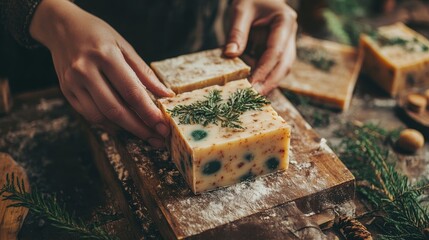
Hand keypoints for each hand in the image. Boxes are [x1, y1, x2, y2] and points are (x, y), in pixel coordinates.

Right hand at [30, 0, 174, 147]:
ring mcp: (73, 83)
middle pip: (115, 109)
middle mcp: (86, 71)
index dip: (148, 112)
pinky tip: (123, 124)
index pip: (131, 91)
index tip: (162, 126)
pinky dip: (108, 123)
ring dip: (124, 129)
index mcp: (105, 55)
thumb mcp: (124, 46)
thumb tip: (165, 94)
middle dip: (139, 128)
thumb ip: (144, 72)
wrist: (61, 27)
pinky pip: (89, 115)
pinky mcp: (66, 91)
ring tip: (143, 133)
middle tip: (157, 138)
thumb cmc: (98, 34)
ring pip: (100, 117)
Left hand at [224, 0, 296, 94]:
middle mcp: (290, 35)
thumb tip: (230, 54)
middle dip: (270, 82)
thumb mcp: (240, 10)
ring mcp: (287, 44)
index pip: (276, 51)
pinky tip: (252, 85)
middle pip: (284, 64)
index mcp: (285, 21)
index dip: (264, 69)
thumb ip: (237, 32)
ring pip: (282, 69)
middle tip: (254, 95)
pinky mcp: (279, 51)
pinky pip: (274, 68)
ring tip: (252, 94)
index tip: (252, 83)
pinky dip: (263, 77)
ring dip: (268, 82)